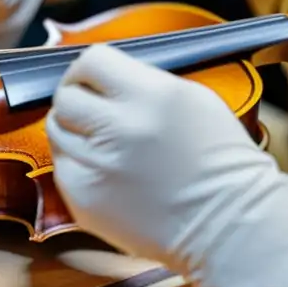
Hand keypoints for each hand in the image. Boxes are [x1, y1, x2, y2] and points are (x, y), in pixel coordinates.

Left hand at [45, 44, 287, 286]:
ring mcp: (97, 167)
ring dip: (75, 132)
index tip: (93, 79)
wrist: (230, 224)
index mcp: (151, 97)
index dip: (88, 70)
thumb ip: (143, 82)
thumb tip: (104, 77)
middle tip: (93, 109)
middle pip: (66, 96)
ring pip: (57, 130)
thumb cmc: (219, 160)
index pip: (92, 62)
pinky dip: (78, 166)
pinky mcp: (85, 200)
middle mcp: (119, 129)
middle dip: (77, 98)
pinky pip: (63, 168)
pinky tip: (107, 172)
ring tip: (103, 143)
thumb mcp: (193, 98)